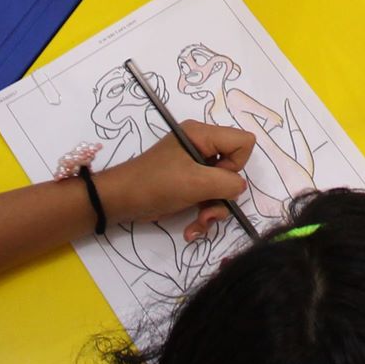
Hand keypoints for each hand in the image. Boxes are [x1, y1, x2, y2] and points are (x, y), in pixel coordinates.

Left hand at [95, 121, 252, 241]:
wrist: (121, 201)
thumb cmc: (156, 185)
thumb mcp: (195, 183)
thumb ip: (227, 183)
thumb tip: (238, 187)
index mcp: (203, 134)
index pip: (243, 142)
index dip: (236, 164)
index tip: (216, 178)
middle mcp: (202, 146)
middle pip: (234, 168)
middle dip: (223, 194)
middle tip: (207, 208)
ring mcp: (195, 166)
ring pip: (223, 188)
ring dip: (213, 209)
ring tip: (199, 222)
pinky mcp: (189, 184)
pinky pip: (209, 197)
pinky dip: (203, 214)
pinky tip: (191, 228)